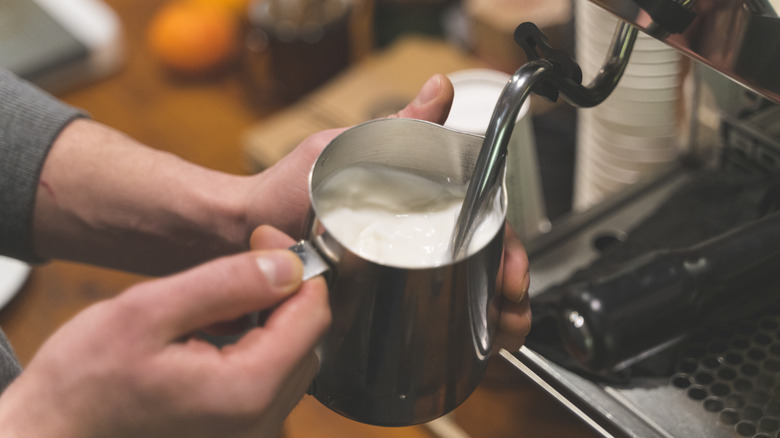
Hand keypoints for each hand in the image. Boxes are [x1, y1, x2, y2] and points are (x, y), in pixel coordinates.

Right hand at [0, 230, 329, 437]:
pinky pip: (271, 379)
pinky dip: (256, 346)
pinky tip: (217, 331)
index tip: (265, 238)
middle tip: (245, 258)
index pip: (314, 315)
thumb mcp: (147, 313)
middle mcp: (262, 421)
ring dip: (270, 317)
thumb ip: (225, 285)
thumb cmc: (82, 385)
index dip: (298, 267)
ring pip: (293, 356)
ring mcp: (253, 433)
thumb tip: (287, 264)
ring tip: (220, 299)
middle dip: (285, 290)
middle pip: (309, 336)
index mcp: (248, 390)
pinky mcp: (240, 433)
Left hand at [247, 74, 529, 353]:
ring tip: (498, 333)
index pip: (478, 227)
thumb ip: (394, 127)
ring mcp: (397, 278)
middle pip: (480, 268)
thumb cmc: (284, 190)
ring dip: (490, 320)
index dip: (506, 250)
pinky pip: (426, 325)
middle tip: (510, 310)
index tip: (512, 273)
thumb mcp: (341, 152)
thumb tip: (439, 88)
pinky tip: (471, 348)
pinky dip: (457, 339)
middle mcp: (412, 243)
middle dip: (506, 293)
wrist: (238, 235)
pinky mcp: (377, 309)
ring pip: (463, 301)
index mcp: (414, 206)